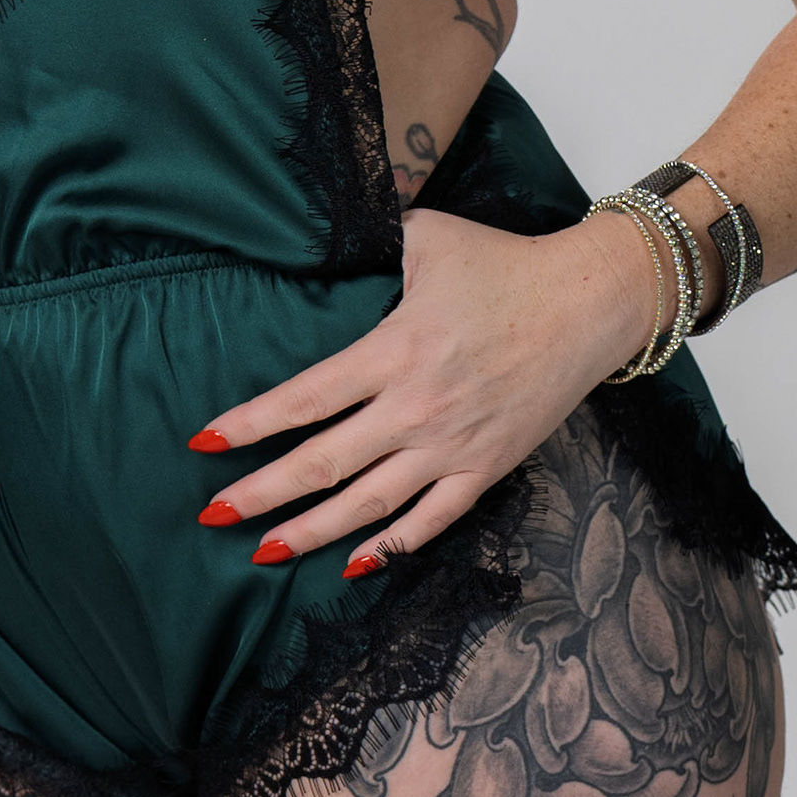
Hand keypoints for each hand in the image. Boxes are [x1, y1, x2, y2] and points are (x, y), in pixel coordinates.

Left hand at [189, 210, 662, 577]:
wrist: (591, 302)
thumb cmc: (507, 265)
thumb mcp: (430, 236)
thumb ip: (373, 240)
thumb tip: (328, 233)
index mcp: (394, 351)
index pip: (305, 399)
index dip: (250, 425)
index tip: (204, 444)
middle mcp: (417, 407)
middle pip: (323, 464)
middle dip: (261, 494)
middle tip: (212, 516)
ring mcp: (452, 445)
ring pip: (369, 504)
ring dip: (312, 532)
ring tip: (264, 553)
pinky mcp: (487, 467)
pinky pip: (433, 519)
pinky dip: (393, 545)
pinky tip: (356, 563)